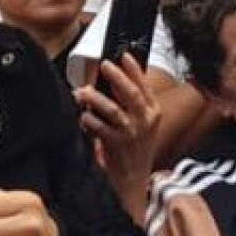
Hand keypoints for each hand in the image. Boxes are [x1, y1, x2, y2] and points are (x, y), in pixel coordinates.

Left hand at [79, 55, 160, 191]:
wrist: (133, 178)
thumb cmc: (135, 148)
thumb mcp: (142, 123)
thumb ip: (131, 104)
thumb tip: (112, 82)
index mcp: (153, 112)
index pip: (145, 86)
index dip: (134, 69)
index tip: (123, 56)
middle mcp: (145, 122)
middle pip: (131, 94)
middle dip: (117, 77)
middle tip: (104, 65)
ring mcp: (132, 134)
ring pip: (114, 110)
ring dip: (96, 99)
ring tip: (82, 92)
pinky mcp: (117, 145)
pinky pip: (101, 128)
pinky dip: (90, 120)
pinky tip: (82, 116)